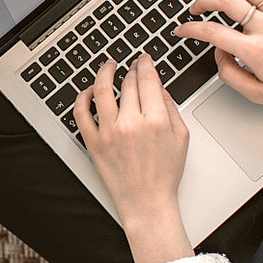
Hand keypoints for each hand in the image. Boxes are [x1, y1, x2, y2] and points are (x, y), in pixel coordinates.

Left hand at [75, 54, 192, 262]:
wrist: (146, 202)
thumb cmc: (164, 174)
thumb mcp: (181, 137)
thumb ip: (170, 107)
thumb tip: (159, 87)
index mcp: (155, 120)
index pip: (147, 79)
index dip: (145, 64)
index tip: (144, 59)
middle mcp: (130, 123)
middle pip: (128, 83)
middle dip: (131, 69)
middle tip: (132, 66)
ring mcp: (109, 132)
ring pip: (102, 90)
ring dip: (104, 72)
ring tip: (108, 66)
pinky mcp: (93, 142)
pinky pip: (81, 113)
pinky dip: (83, 97)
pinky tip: (90, 91)